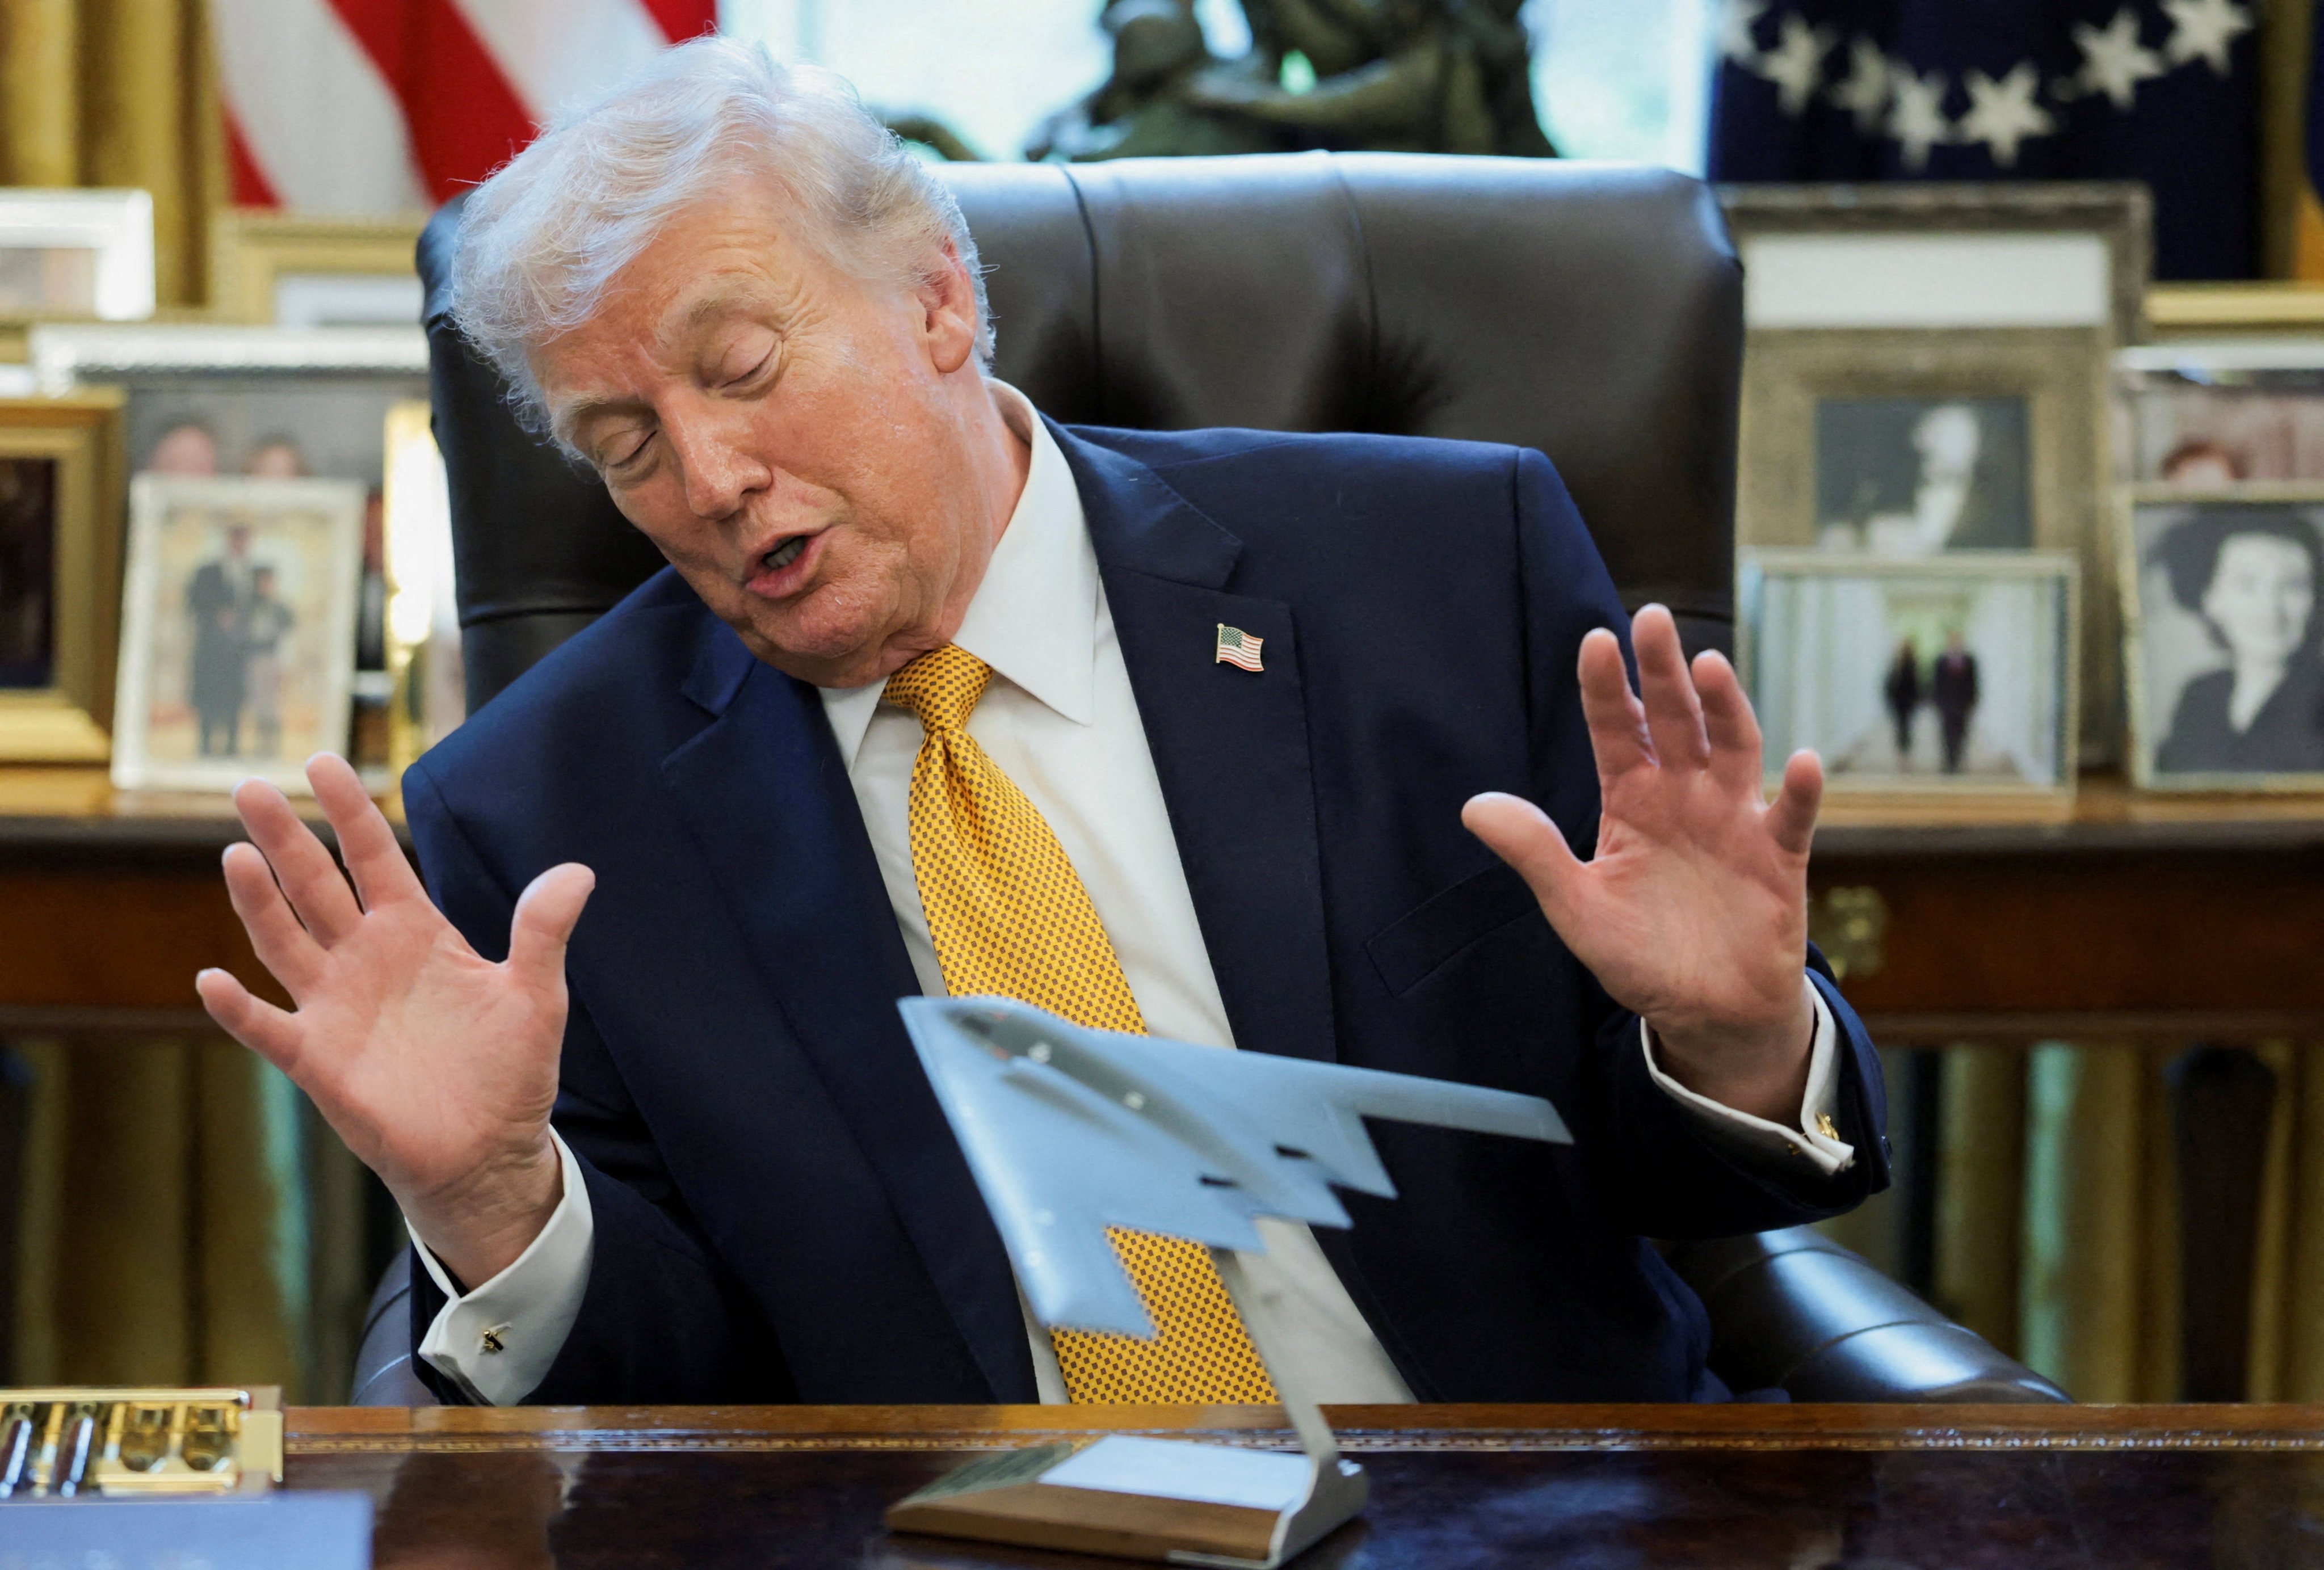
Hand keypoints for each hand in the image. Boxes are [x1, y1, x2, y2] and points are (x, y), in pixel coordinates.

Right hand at [196, 754, 595, 1286]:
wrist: (490, 1152)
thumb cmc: (512, 1071)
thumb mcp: (537, 996)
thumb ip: (544, 932)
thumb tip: (578, 871)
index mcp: (417, 932)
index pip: (375, 858)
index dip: (349, 812)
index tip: (321, 761)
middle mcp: (366, 959)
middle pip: (316, 886)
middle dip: (284, 838)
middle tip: (249, 786)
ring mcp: (336, 1006)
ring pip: (284, 941)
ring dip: (257, 901)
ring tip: (237, 854)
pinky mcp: (319, 1060)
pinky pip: (268, 1027)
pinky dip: (238, 1007)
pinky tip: (213, 979)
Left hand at [1463, 606, 1818, 1122]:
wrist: (1703, 1012)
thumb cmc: (1639, 956)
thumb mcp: (1576, 907)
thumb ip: (1535, 854)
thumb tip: (1472, 806)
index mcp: (1631, 801)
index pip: (1616, 731)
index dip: (1606, 688)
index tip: (1594, 640)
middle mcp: (1684, 797)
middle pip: (1675, 720)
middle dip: (1663, 671)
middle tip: (1652, 618)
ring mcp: (1734, 821)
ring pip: (1732, 748)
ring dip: (1725, 707)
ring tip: (1710, 667)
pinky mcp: (1778, 858)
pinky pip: (1792, 817)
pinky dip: (1799, 790)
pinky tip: (1800, 760)